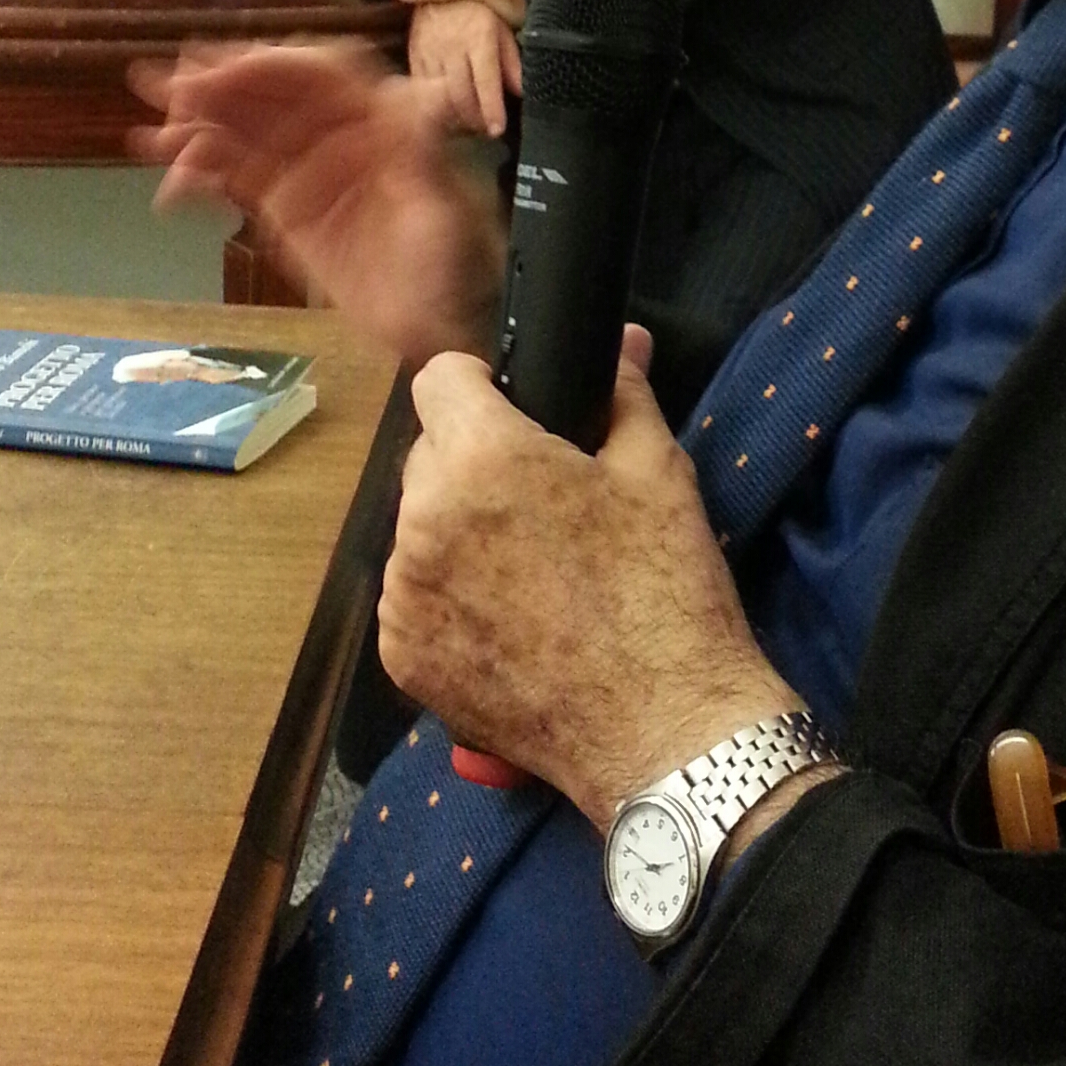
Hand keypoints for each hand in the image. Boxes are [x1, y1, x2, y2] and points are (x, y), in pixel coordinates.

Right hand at [128, 40, 503, 368]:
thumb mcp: (445, 209)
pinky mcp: (285, 206)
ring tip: (156, 138)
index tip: (225, 73)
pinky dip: (201, 173)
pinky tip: (172, 183)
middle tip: (170, 92)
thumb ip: (423, 156)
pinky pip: (236, 178)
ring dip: (198, 127)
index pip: (321, 76)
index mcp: (381, 121)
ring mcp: (307, 169)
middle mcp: (338, 134)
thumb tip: (420, 95)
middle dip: (221, 87)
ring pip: (245, 132)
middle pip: (273, 95)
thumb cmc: (454, 263)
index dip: (272, 66)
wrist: (437, 324)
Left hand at [379, 326, 799, 828]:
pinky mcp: (401, 659)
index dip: (480, 387)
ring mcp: (402, 596)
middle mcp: (420, 520)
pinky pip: (413, 598)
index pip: (438, 379)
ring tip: (530, 573)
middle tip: (542, 504)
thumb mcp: (658, 471)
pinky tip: (511, 625)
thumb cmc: (665, 588)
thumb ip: (623, 393)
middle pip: (428, 456)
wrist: (662, 728)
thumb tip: (622, 338)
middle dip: (472, 463)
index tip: (519, 415)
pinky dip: (448, 601)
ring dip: (456, 534)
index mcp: (480, 457)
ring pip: (417, 529)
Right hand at [406, 0, 522, 139]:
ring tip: (468, 125)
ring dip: (454, 117)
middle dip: (474, 120)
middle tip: (484, 130)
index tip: (497, 130)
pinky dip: (432, 106)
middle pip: (461, 96)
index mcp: (479, 40)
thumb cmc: (479, 9)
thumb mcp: (502, 30)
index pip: (486, 82)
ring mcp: (430, 53)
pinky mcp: (413, 55)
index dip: (491, 110)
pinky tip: (445, 112)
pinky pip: (420, 89)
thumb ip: (512, 62)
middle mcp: (453, 48)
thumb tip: (521, 91)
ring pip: (438, 96)